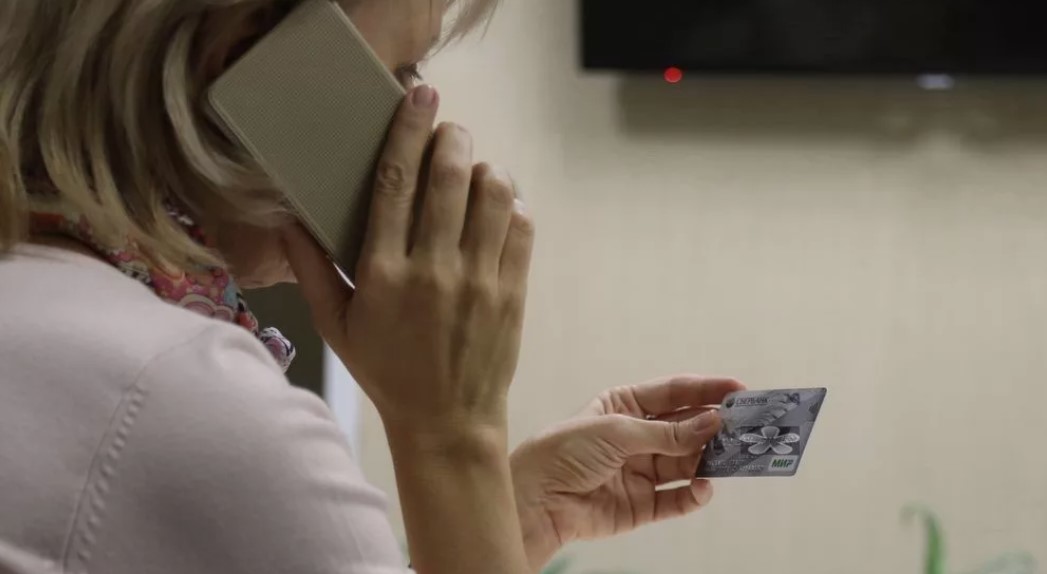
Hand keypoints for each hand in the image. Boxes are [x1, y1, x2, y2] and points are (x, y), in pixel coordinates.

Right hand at [284, 85, 534, 437]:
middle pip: (449, 177)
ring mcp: (479, 281)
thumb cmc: (387, 373)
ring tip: (473, 173)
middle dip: (452, 137)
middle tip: (449, 129)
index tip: (417, 96)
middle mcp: (434, 271)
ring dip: (484, 170)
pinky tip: (495, 212)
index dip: (407, 132)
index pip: (395, 184)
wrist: (447, 422)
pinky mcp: (512, 292)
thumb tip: (286, 221)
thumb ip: (312, 271)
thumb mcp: (337, 328)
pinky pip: (521, 228)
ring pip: (493, 195)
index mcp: (384, 274)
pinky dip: (511, 207)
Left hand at [510, 375, 744, 570]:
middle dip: (714, 427)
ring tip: (733, 457)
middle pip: (684, 428)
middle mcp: (635, 437)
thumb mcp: (617, 431)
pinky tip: (705, 486)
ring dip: (709, 459)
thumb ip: (667, 433)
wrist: (537, 500)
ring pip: (686, 463)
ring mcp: (639, 471)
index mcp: (623, 406)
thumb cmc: (566, 452)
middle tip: (747, 427)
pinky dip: (694, 494)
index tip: (739, 389)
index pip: (672, 393)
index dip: (706, 390)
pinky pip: (676, 498)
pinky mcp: (641, 505)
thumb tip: (713, 423)